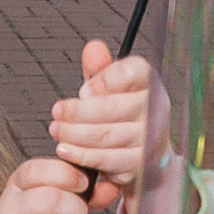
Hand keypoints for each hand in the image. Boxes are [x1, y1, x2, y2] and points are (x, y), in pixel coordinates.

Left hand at [49, 43, 171, 209]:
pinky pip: (106, 159)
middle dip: (77, 112)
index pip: (130, 73)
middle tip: (57, 112)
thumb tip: (93, 49)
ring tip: (57, 130)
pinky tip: (65, 149)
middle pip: (111, 107)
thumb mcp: (110, 90)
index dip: (103, 81)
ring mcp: (152, 139)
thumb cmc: (122, 116)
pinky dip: (81, 155)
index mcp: (149, 81)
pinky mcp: (141, 165)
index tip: (83, 92)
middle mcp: (157, 108)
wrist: (144, 157)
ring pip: (105, 135)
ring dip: (74, 133)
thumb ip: (100, 70)